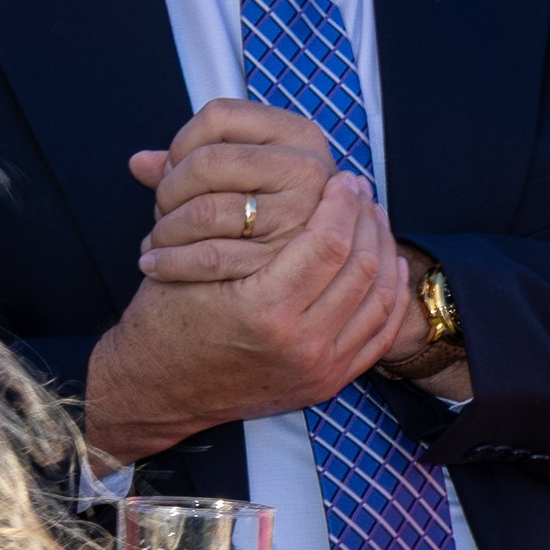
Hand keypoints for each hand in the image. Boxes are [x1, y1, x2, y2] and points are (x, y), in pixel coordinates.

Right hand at [86, 173, 410, 460]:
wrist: (159, 391)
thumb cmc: (165, 319)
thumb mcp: (186, 262)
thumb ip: (223, 209)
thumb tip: (257, 158)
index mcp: (263, 310)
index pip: (328, 243)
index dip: (341, 203)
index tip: (342, 178)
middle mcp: (299, 344)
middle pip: (361, 266)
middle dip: (366, 220)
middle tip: (362, 192)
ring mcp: (318, 368)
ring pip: (379, 298)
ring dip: (383, 250)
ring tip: (373, 219)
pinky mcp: (327, 382)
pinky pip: (380, 334)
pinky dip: (390, 295)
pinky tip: (388, 265)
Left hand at [133, 100, 337, 282]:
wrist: (315, 281)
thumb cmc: (272, 219)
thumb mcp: (248, 179)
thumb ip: (193, 165)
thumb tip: (140, 163)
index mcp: (300, 136)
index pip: (219, 116)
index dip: (181, 141)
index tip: (173, 169)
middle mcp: (309, 169)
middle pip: (207, 162)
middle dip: (169, 190)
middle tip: (162, 210)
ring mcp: (300, 215)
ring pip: (204, 210)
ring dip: (167, 229)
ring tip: (159, 239)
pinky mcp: (284, 260)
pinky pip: (210, 255)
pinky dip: (172, 261)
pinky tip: (157, 265)